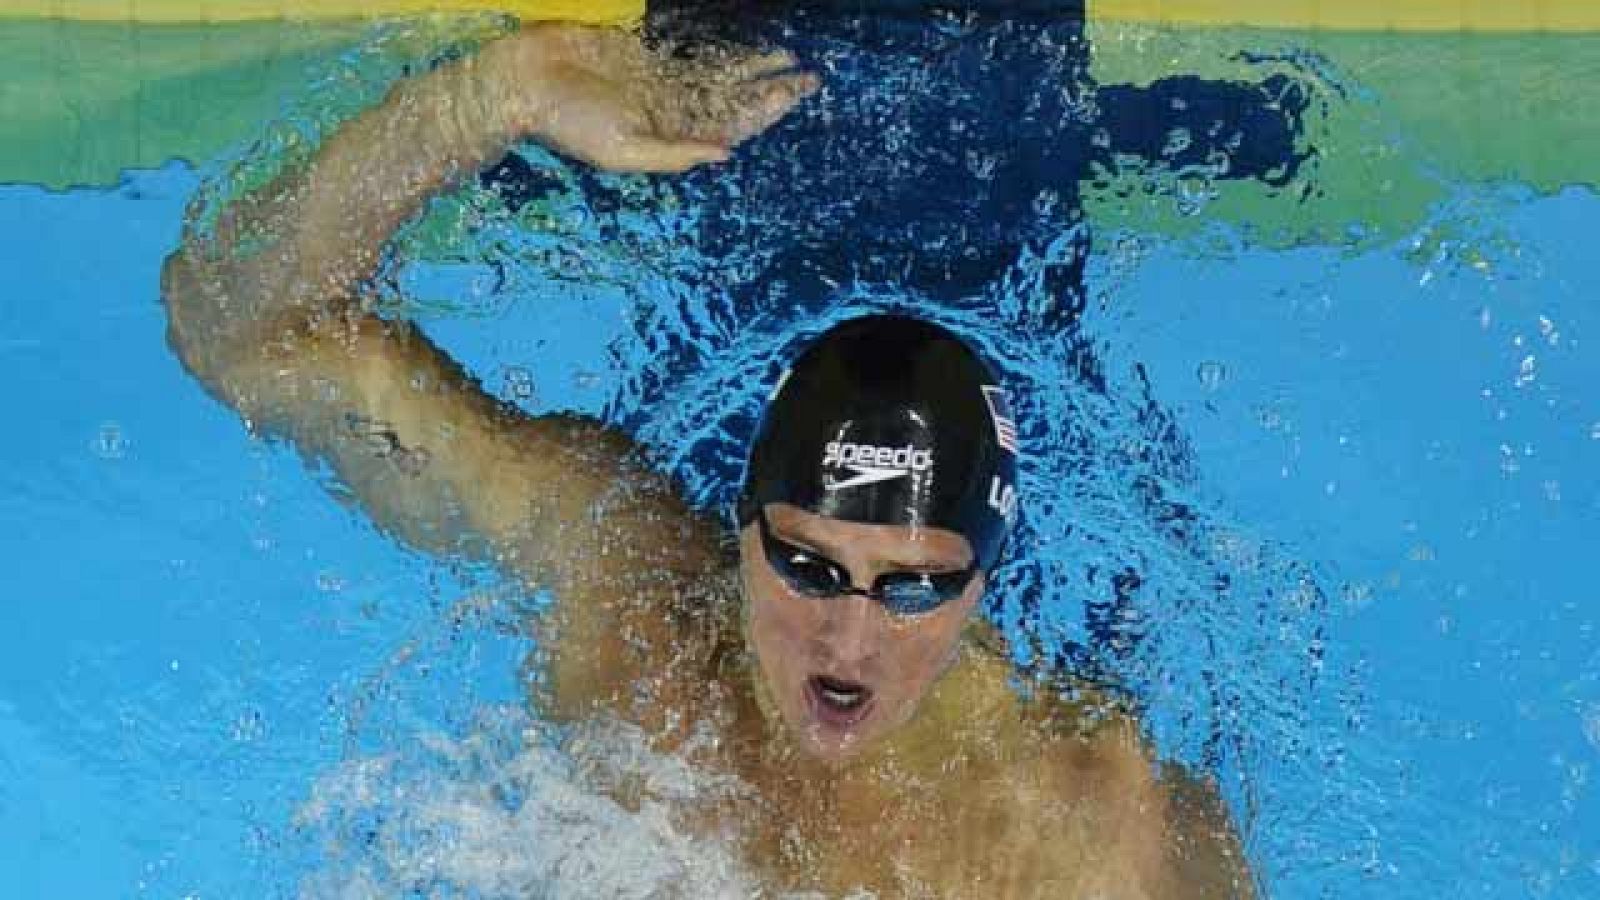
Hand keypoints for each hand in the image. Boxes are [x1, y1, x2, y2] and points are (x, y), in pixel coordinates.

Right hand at [480, 24, 818, 172]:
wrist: (521, 83)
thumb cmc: (567, 122)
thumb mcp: (623, 150)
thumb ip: (674, 154)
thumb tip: (726, 155)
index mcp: (670, 133)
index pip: (731, 121)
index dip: (766, 108)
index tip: (799, 91)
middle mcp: (669, 108)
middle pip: (732, 98)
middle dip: (770, 88)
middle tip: (810, 76)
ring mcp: (655, 81)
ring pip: (715, 74)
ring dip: (750, 67)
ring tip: (785, 58)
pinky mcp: (638, 56)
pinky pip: (686, 53)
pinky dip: (714, 50)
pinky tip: (738, 46)